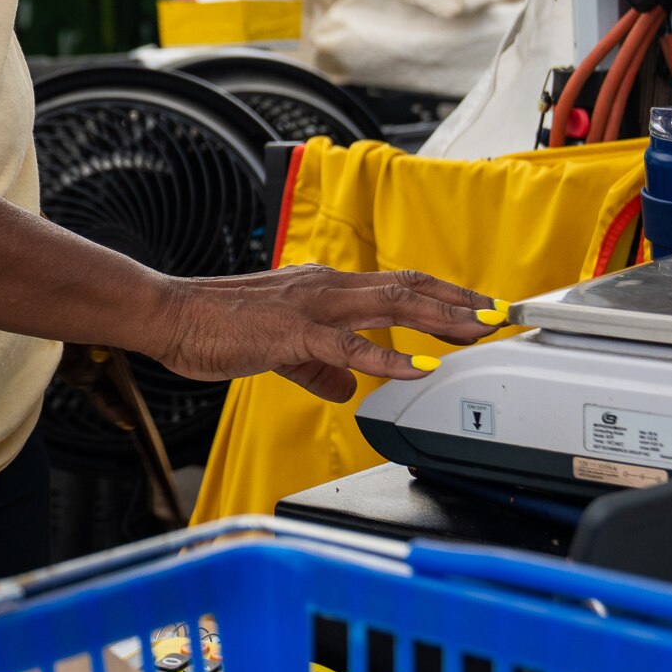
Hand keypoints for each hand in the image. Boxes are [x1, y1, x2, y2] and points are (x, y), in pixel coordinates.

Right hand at [144, 267, 498, 402]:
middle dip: (458, 301)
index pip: (396, 284)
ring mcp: (311, 305)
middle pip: (408, 286)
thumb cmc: (216, 327)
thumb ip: (319, 368)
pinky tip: (419, 366)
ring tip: (477, 330)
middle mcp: (325, 286)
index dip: (441, 295)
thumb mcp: (280, 352)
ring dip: (440, 318)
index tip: (477, 309)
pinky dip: (389, 355)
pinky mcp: (293, 332)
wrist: (171, 316)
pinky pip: (350, 345)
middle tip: (500, 314)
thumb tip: (349, 387)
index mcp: (323, 287)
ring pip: (391, 305)